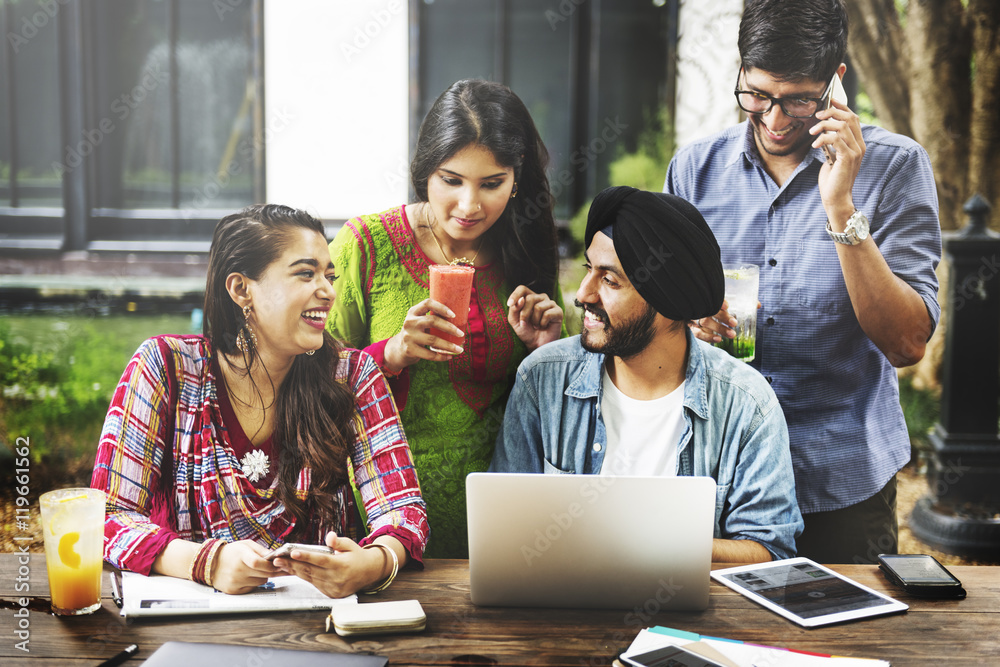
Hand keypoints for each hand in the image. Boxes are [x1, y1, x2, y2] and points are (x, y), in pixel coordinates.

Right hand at [210, 540, 280, 594]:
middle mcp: (237, 570)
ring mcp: (235, 582)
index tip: (277, 563)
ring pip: (261, 582)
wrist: (210, 563)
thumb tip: (276, 556)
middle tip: (275, 567)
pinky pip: (253, 588)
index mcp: (241, 556)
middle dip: (272, 570)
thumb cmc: (231, 552)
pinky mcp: (234, 590)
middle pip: (264, 574)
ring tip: (256, 570)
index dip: (271, 564)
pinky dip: (254, 583)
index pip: (258, 563)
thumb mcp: (246, 545)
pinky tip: (248, 577)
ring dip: (263, 576)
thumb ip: (262, 550)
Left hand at [271, 532, 388, 598]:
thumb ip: (338, 541)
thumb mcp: (351, 545)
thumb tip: (329, 536)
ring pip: (309, 578)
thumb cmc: (357, 556)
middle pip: (310, 570)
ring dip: (294, 571)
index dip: (305, 556)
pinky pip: (313, 583)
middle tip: (277, 558)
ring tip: (280, 563)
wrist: (369, 573)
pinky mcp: (330, 593)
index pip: (320, 560)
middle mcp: (336, 579)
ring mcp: (333, 588)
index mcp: (342, 566)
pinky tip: (293, 570)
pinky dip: (303, 576)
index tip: (292, 552)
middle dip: (292, 564)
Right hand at [383, 298, 465, 371]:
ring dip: (448, 345)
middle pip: (432, 321)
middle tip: (461, 334)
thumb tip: (467, 309)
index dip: (441, 307)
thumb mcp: (422, 321)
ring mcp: (408, 336)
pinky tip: (450, 356)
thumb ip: (438, 316)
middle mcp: (410, 322)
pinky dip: (441, 356)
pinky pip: (429, 354)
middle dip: (449, 328)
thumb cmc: (418, 332)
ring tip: (460, 349)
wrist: (399, 348)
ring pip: (433, 340)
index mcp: (414, 311)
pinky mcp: (410, 350)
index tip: (454, 314)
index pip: (428, 303)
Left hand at [507, 285, 562, 350]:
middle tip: (524, 324)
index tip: (509, 304)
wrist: (536, 344)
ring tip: (536, 326)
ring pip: (538, 307)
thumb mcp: (514, 320)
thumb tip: (521, 299)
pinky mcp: (558, 311)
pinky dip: (542, 323)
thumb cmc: (526, 331)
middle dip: (524, 314)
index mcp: (529, 297)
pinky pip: (547, 314)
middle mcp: (540, 298)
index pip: (522, 289)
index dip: (515, 295)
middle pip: (529, 298)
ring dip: (534, 321)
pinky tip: (544, 326)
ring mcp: (550, 304)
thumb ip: (514, 309)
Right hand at [688, 300, 760, 343]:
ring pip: (705, 322)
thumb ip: (741, 301)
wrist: (694, 306)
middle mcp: (701, 305)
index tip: (727, 306)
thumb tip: (757, 305)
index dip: (719, 301)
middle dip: (723, 317)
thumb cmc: (714, 302)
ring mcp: (695, 315)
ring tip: (732, 334)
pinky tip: (718, 339)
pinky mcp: (692, 326)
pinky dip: (708, 337)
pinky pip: (697, 332)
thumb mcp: (726, 298)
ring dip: (718, 329)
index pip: (712, 296)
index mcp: (708, 296)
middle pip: (709, 310)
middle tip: (735, 323)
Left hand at [811, 98, 864, 220]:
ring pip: (842, 126)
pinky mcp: (848, 158)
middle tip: (817, 116)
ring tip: (812, 133)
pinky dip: (823, 138)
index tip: (829, 101)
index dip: (842, 107)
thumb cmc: (832, 179)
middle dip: (832, 113)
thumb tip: (823, 131)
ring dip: (824, 126)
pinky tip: (815, 145)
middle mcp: (860, 145)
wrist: (836, 198)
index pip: (853, 118)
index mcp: (858, 143)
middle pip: (850, 118)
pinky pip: (836, 139)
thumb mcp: (833, 157)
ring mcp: (856, 151)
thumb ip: (833, 144)